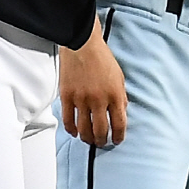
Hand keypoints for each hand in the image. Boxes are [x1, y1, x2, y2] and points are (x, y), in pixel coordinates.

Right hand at [60, 20, 126, 144]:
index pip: (119, 124)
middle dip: (102, 141)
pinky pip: (68, 120)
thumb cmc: (102, 59)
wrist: (83, 46)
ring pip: (84, 129)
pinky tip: (75, 132)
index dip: (119, 136)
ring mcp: (81, 99)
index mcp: (115, 95)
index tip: (117, 140)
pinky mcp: (67, 97)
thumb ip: (121, 97)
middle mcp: (99, 100)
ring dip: (87, 138)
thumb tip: (121, 113)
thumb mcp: (120, 78)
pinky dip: (72, 129)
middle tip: (102, 143)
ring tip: (89, 140)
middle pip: (101, 130)